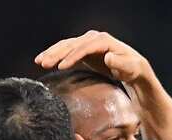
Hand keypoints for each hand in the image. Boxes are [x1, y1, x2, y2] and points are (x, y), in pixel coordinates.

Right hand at [34, 31, 152, 85]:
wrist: (132, 68)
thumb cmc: (132, 69)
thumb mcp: (130, 68)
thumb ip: (120, 63)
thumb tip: (108, 57)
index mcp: (103, 41)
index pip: (84, 48)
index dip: (72, 56)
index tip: (61, 66)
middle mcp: (93, 38)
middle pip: (72, 44)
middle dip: (57, 53)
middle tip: (43, 63)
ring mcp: (87, 43)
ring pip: (66, 46)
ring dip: (52, 53)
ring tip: (39, 62)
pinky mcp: (83, 50)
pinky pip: (66, 51)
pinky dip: (55, 55)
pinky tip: (43, 61)